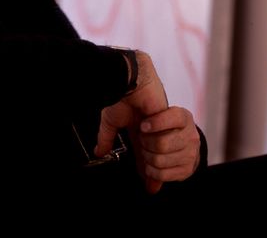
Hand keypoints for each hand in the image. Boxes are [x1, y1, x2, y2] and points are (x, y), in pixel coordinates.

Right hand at [94, 51, 199, 192]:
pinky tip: (146, 123)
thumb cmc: (119, 97)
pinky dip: (156, 132)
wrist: (127, 79)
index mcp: (142, 134)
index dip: (150, 174)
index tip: (151, 188)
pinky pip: (166, 134)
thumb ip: (106, 139)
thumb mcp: (110, 123)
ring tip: (142, 129)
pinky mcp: (167, 117)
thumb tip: (98, 153)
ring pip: (162, 148)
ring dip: (151, 142)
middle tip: (142, 143)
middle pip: (159, 158)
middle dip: (151, 159)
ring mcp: (162, 126)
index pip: (148, 160)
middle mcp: (154, 132)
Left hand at [136, 106, 201, 193]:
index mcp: (185, 118)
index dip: (155, 123)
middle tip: (141, 140)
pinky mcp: (186, 170)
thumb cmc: (167, 126)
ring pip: (159, 160)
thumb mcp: (162, 114)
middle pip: (161, 143)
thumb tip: (142, 118)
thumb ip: (152, 112)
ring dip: (146, 157)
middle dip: (145, 142)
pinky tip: (149, 164)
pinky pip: (161, 174)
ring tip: (145, 151)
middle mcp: (191, 137)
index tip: (143, 126)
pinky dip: (150, 170)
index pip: (171, 119)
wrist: (185, 144)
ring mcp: (191, 155)